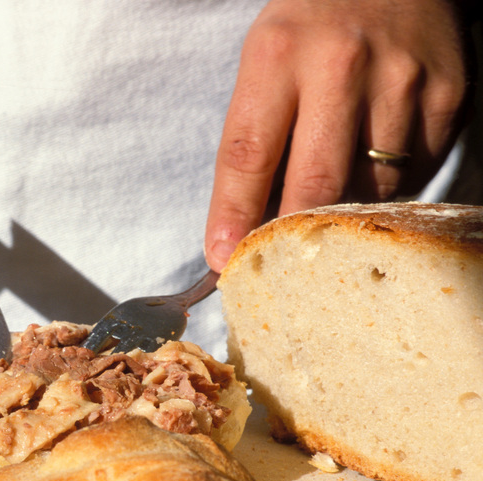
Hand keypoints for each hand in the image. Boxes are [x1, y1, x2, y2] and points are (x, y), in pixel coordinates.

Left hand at [205, 0, 474, 271]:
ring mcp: (402, 82)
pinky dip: (388, 188)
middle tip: (278, 263)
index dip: (233, 214)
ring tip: (330, 203)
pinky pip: (414, 175)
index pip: (248, 152)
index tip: (221, 257)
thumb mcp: (266, 61)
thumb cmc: (312, 27)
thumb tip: (242, 224)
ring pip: (370, 190)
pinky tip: (374, 164)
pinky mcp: (448, 97)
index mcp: (279, 54)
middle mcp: (341, 66)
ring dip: (343, 212)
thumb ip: (256, 135)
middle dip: (291, 234)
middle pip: (314, 183)